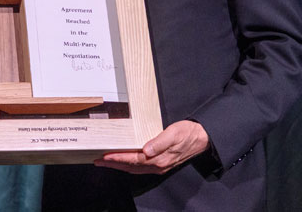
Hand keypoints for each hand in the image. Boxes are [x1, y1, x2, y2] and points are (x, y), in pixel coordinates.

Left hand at [94, 120, 209, 174]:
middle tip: (98, 161)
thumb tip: (146, 150)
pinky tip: (125, 161)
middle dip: (113, 164)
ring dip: (119, 165)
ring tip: (106, 161)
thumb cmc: (188, 133)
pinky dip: (129, 165)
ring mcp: (159, 166)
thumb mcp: (174, 133)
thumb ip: (159, 142)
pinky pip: (141, 167)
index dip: (118, 158)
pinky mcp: (161, 163)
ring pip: (134, 168)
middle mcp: (157, 165)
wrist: (202, 138)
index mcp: (159, 159)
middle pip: (130, 166)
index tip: (105, 156)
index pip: (133, 159)